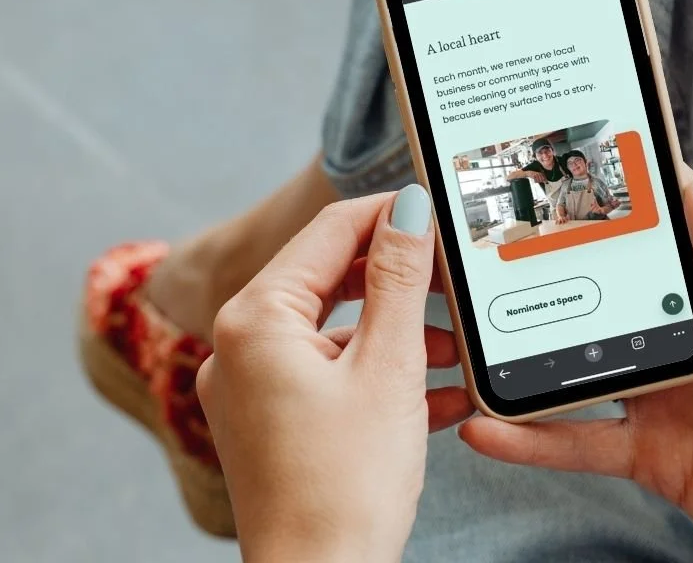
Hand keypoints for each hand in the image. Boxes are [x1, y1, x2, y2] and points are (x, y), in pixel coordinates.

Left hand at [197, 186, 472, 561]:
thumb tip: (409, 208)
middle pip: (330, 281)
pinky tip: (433, 396)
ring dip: (398, 336)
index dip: (387, 213)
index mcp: (256, 320)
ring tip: (452, 353)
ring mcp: (252, 389)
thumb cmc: (345, 486)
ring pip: (335, 333)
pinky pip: (330, 377)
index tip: (435, 207)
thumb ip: (400, 279)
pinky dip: (379, 376)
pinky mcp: (272, 424)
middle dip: (398, 283)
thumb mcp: (388, 366)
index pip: (328, 233)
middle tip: (451, 281)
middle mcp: (241, 347)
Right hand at [460, 173, 692, 561]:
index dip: (621, 193)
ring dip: (523, 349)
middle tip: (484, 242)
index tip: (565, 157)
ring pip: (577, 362)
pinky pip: (580, 442)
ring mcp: (667, 397)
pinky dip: (531, 438)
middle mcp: (691, 336)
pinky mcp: (654, 456)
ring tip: (464, 332)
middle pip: (605, 289)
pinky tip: (489, 426)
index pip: (667, 228)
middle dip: (549, 265)